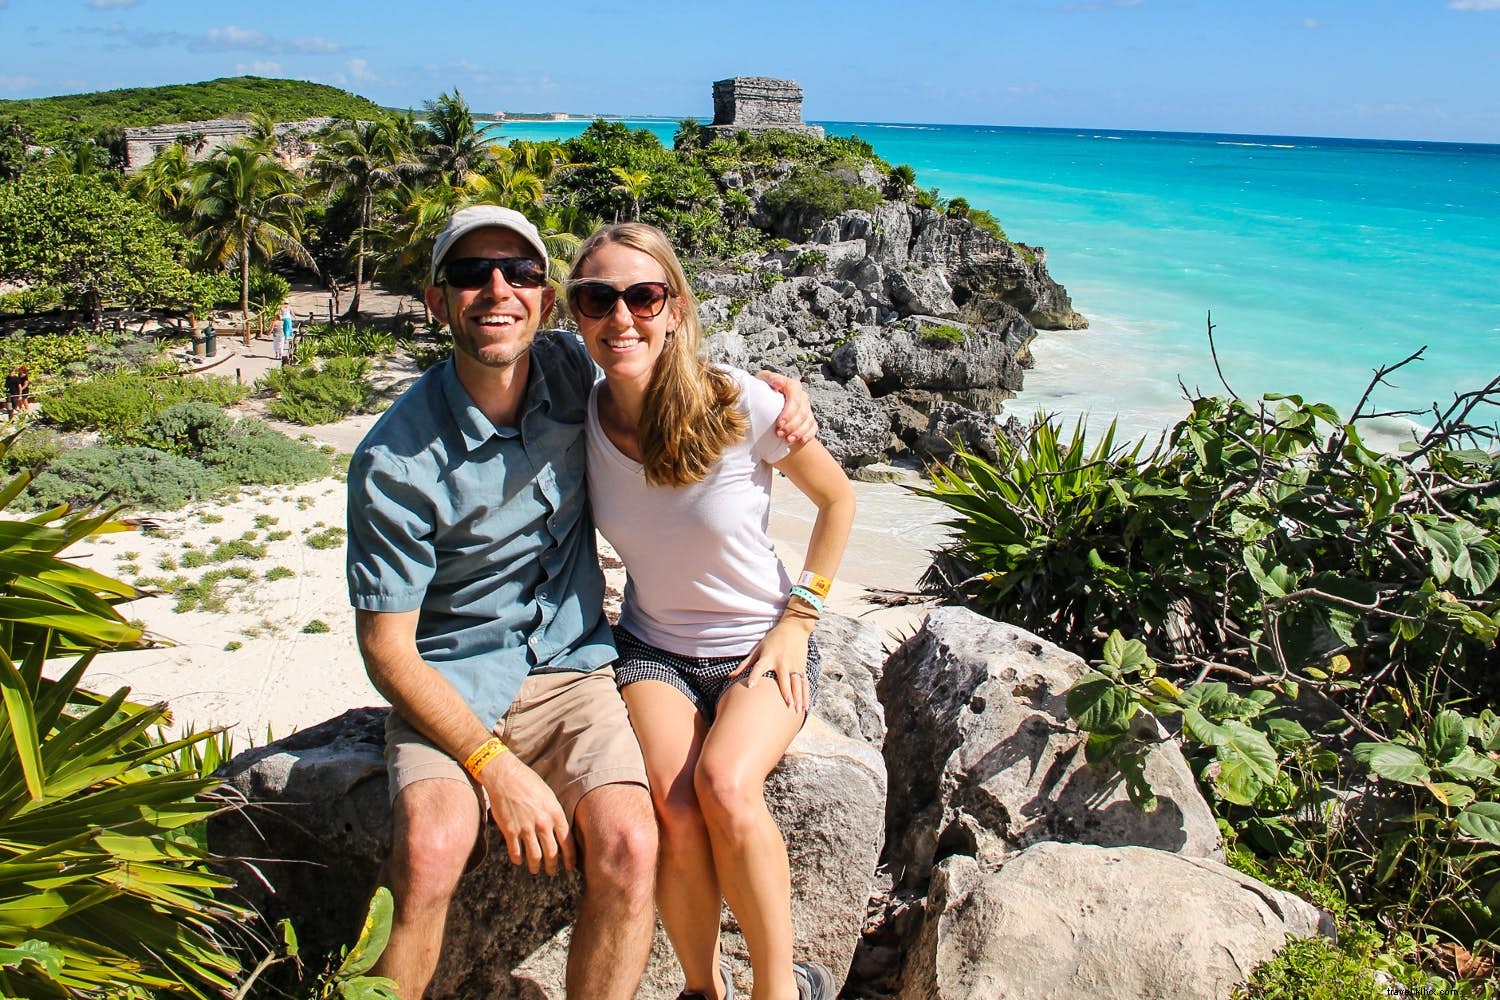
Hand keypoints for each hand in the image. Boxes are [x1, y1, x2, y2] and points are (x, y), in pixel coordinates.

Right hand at [480, 753, 575, 875]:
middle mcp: (542, 823)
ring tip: (535, 870)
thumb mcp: (548, 795)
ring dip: (535, 866)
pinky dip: (517, 859)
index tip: (570, 866)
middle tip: (552, 871)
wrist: (505, 776)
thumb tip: (558, 830)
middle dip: (552, 865)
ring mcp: (525, 828)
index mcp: (555, 813)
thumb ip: (554, 814)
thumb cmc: (528, 782)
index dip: (570, 857)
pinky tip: (518, 861)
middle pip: (551, 852)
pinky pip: (515, 851)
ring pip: (534, 856)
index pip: (567, 841)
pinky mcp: (510, 830)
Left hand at [729, 619, 815, 715]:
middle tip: (788, 705)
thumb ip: (745, 664)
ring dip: (798, 697)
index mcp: (768, 657)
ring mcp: (794, 665)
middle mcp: (782, 662)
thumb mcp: (758, 649)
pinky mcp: (802, 668)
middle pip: (784, 679)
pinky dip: (805, 695)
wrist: (794, 628)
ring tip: (797, 710)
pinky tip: (805, 707)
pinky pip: (804, 684)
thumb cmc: (773, 639)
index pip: (759, 667)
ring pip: (797, 683)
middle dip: (786, 692)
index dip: (754, 676)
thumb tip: (730, 676)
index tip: (750, 686)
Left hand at [755, 370, 818, 444]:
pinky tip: (801, 441)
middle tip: (779, 434)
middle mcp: (801, 396)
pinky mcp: (808, 419)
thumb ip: (770, 379)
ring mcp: (806, 408)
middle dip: (792, 425)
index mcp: (791, 386)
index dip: (789, 411)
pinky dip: (808, 435)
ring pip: (808, 421)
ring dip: (798, 432)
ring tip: (787, 440)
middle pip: (802, 411)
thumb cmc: (762, 389)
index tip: (779, 423)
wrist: (764, 401)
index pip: (795, 396)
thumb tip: (779, 383)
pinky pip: (813, 427)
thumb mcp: (762, 380)